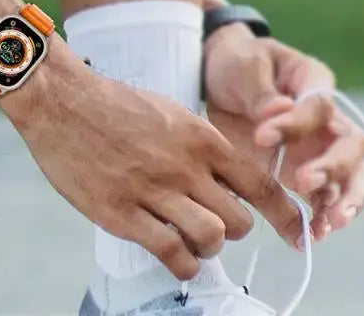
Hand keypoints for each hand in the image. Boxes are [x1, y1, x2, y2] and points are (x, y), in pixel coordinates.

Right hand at [3, 40, 303, 279]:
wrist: (63, 100)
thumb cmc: (115, 105)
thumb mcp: (170, 112)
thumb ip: (200, 147)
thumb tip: (226, 182)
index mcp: (199, 136)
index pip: (258, 183)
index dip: (285, 214)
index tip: (300, 233)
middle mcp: (183, 164)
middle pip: (238, 221)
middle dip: (233, 230)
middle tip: (213, 224)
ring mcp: (152, 190)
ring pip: (209, 239)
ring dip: (207, 247)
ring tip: (190, 237)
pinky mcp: (121, 212)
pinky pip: (170, 252)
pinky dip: (182, 262)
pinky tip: (175, 254)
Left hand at [203, 24, 363, 241]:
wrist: (220, 77)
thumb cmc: (238, 63)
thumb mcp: (244, 67)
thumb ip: (261, 91)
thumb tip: (278, 111)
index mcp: (314, 81)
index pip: (319, 107)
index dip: (296, 125)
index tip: (261, 137)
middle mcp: (327, 119)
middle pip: (351, 146)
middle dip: (334, 168)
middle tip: (304, 183)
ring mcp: (319, 148)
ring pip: (350, 177)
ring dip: (342, 201)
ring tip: (326, 225)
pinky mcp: (305, 172)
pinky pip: (324, 198)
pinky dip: (321, 217)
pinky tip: (311, 235)